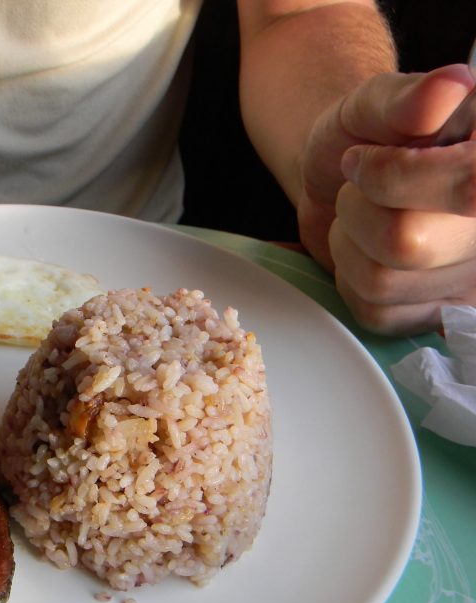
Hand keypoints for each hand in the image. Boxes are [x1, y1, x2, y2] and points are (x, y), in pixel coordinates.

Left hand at [297, 65, 475, 334]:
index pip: (467, 187)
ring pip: (382, 282)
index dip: (394, 177)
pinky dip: (351, 280)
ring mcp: (474, 275)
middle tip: (363, 189)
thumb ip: (406, 98)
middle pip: (408, 244)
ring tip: (364, 218)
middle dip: (360, 211)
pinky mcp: (443, 313)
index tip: (365, 157)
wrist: (342, 178)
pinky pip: (376, 312)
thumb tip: (448, 87)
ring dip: (350, 246)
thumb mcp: (375, 102)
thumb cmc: (365, 136)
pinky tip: (367, 252)